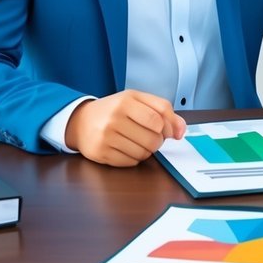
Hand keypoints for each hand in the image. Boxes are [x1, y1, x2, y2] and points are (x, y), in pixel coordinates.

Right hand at [64, 90, 186, 166]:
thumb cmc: (114, 110)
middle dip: (157, 141)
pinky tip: (125, 148)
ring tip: (135, 141)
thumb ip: (163, 110)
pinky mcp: (100, 153)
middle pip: (153, 139)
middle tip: (149, 136)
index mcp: (126, 101)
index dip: (167, 128)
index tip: (166, 130)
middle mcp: (114, 118)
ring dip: (146, 151)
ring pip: (143, 153)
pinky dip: (133, 158)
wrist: (80, 121)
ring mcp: (106, 137)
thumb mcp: (138, 100)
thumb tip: (181, 131)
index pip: (158, 119)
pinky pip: (130, 162)